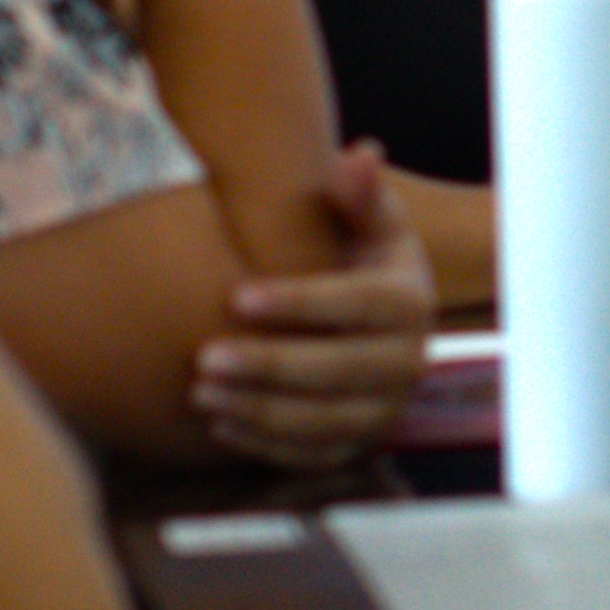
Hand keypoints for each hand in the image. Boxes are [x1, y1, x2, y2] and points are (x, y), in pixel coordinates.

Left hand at [192, 143, 438, 468]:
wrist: (385, 323)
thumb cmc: (363, 259)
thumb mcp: (372, 221)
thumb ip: (361, 192)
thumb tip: (361, 154)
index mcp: (410, 302)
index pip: (357, 303)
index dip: (299, 301)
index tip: (237, 295)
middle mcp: (409, 362)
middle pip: (340, 370)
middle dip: (270, 367)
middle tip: (205, 357)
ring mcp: (386, 409)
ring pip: (324, 421)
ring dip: (260, 410)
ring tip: (199, 392)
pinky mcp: (360, 444)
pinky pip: (313, 455)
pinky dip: (265, 445)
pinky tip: (218, 423)